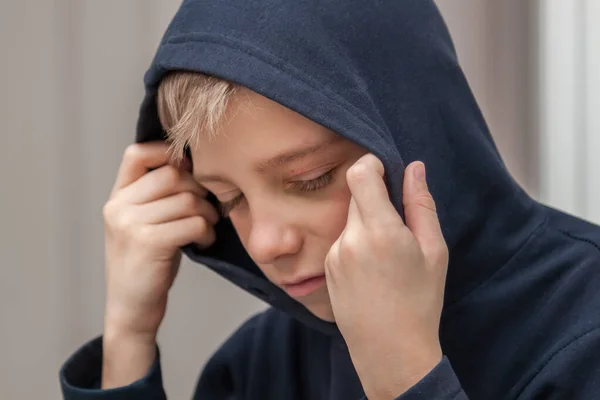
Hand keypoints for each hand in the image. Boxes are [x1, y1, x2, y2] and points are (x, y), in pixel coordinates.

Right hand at [101, 142, 218, 387]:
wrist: (131, 309)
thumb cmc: (148, 263)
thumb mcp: (145, 222)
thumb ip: (158, 195)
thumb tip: (192, 163)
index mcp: (117, 197)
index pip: (138, 153)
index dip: (167, 153)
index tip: (188, 172)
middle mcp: (118, 206)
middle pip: (173, 175)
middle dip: (200, 190)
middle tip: (208, 211)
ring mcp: (130, 224)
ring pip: (187, 199)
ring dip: (208, 214)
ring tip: (207, 228)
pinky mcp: (148, 243)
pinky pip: (193, 223)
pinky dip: (207, 232)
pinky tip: (204, 242)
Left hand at [324, 154, 447, 398]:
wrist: (390, 350)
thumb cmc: (419, 302)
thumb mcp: (433, 251)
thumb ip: (421, 205)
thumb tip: (415, 168)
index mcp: (380, 231)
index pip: (360, 174)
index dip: (372, 164)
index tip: (386, 172)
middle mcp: (350, 239)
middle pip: (355, 195)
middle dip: (375, 198)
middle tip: (397, 222)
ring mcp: (334, 255)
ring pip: (349, 219)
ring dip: (366, 223)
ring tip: (387, 255)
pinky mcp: (327, 268)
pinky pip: (342, 241)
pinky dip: (357, 243)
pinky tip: (373, 270)